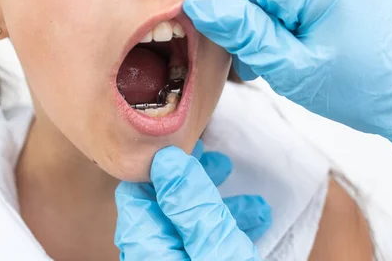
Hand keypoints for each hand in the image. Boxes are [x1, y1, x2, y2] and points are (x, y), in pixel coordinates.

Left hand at [115, 142, 269, 259]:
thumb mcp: (215, 246)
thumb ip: (191, 205)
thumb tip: (166, 159)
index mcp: (148, 246)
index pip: (135, 193)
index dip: (157, 164)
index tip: (181, 143)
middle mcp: (155, 252)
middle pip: (165, 203)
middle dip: (193, 176)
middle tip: (214, 157)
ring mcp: (176, 260)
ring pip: (190, 221)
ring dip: (217, 198)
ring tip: (234, 176)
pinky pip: (207, 242)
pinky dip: (230, 226)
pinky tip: (256, 215)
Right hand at [183, 0, 391, 182]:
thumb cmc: (358, 87)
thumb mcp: (290, 68)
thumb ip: (244, 32)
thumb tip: (199, 5)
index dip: (245, 19)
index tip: (262, 50)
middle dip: (264, 14)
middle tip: (283, 52)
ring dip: (281, 6)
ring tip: (301, 40)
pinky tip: (316, 24)